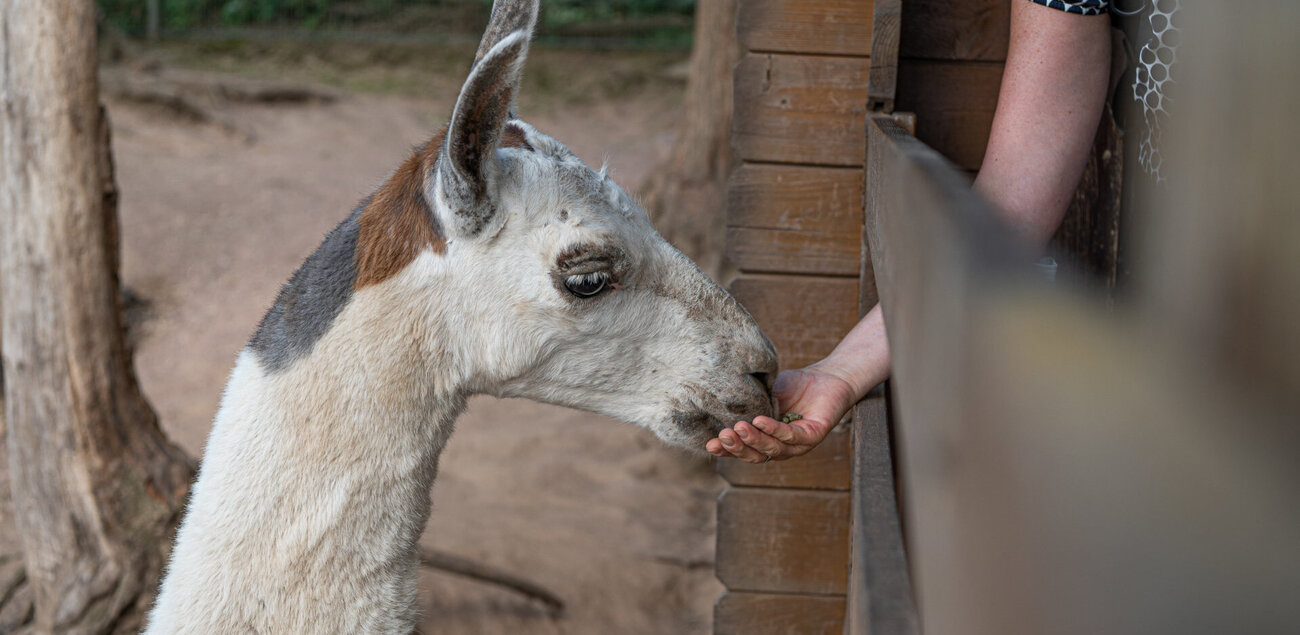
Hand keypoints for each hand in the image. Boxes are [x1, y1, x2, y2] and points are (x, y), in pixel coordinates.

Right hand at [706, 365, 858, 462]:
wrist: (828, 377)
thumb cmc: (795, 386)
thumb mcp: (764, 394)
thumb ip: (748, 402)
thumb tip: (718, 402)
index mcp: (767, 440)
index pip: (744, 450)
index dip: (727, 450)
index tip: (710, 444)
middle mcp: (781, 447)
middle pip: (756, 455)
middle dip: (738, 447)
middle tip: (723, 435)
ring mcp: (798, 445)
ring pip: (772, 450)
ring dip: (754, 440)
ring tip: (739, 428)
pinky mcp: (813, 436)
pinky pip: (791, 436)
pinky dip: (774, 429)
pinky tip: (760, 420)